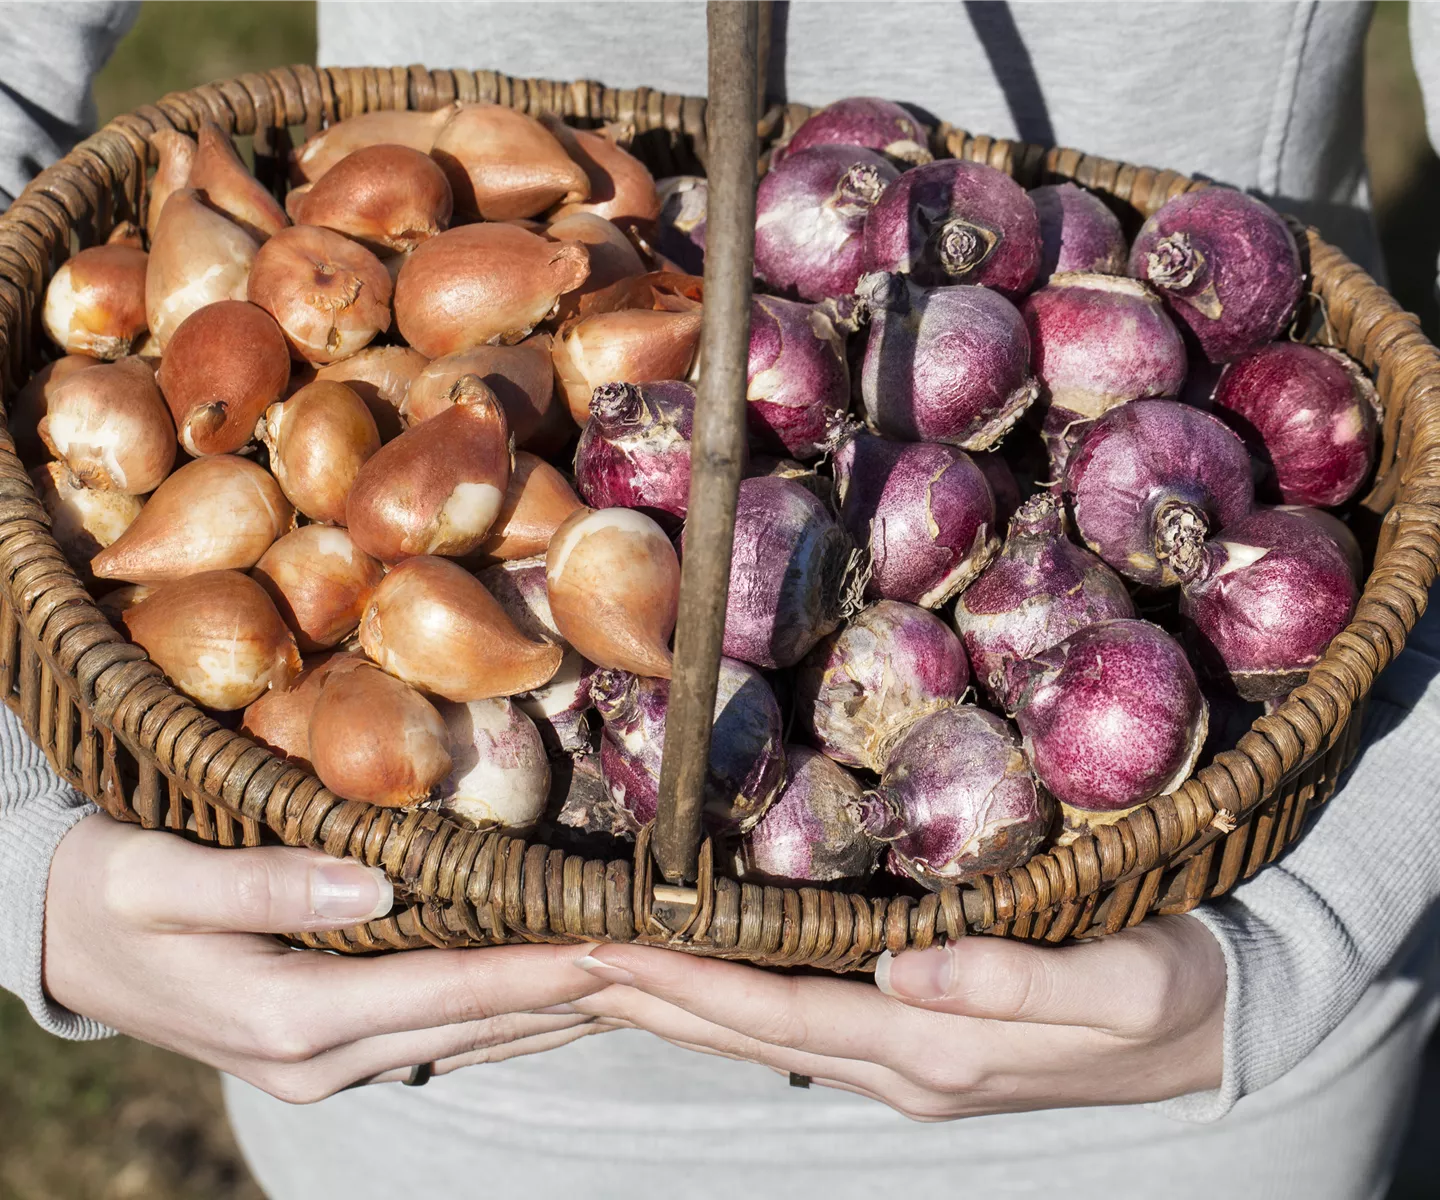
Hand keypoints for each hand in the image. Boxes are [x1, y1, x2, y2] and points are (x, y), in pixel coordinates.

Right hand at [44, 814, 609, 1102]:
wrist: (66, 939)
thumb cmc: (110, 893)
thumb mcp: (162, 880)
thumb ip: (265, 884)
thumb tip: (375, 882)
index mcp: (290, 1016)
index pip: (449, 989)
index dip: (538, 969)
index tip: (616, 948)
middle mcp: (324, 1056)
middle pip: (478, 1021)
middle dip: (571, 994)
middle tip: (659, 963)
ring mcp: (331, 1061)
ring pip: (471, 1036)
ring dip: (553, 1009)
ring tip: (634, 980)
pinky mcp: (332, 1046)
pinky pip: (444, 1031)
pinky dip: (506, 1009)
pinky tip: (555, 991)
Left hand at [570, 915, 1224, 1120]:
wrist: (1224, 1025)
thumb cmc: (1177, 992)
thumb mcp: (1118, 984)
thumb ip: (1015, 980)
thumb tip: (905, 965)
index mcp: (938, 1049)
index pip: (783, 1014)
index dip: (690, 986)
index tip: (606, 952)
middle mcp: (908, 1064)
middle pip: (753, 1032)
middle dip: (657, 999)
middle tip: (568, 958)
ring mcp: (913, 1061)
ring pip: (769, 1034)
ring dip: (686, 1005)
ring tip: (611, 970)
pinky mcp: (928, 1042)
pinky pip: (805, 1026)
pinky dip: (741, 1003)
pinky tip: (712, 981)